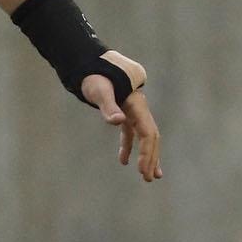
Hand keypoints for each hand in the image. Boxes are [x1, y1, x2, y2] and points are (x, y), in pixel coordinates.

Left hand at [78, 51, 161, 182]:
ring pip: (144, 136)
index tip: (142, 170)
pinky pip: (131, 132)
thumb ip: (108, 106)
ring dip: (147, 155)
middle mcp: (139, 108)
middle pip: (151, 137)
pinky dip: (129, 146)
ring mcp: (132, 110)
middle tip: (149, 178)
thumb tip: (118, 122)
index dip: (147, 152)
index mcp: (137, 104)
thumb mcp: (99, 90)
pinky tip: (124, 161)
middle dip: (151, 158)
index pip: (148, 133)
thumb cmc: (94, 76)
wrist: (90, 63)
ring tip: (148, 176)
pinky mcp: (124, 111)